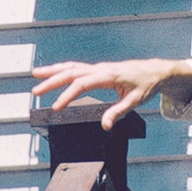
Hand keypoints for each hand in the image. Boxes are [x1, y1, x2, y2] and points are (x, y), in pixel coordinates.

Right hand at [31, 59, 191, 129]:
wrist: (157, 70)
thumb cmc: (147, 84)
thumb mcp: (136, 100)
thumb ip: (119, 112)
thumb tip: (104, 125)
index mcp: (110, 75)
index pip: (83, 84)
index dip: (68, 95)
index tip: (56, 107)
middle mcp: (102, 69)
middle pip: (73, 72)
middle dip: (53, 81)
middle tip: (36, 91)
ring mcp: (100, 67)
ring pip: (73, 66)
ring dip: (54, 71)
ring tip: (35, 75)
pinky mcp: (99, 69)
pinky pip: (78, 67)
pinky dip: (63, 69)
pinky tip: (52, 73)